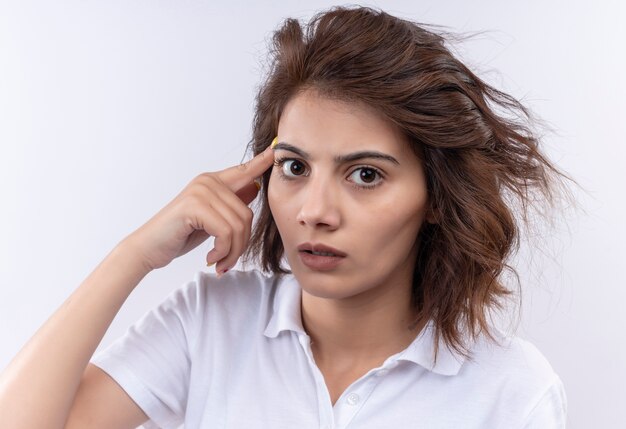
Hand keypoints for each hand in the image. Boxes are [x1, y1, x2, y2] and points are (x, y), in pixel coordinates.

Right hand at [123, 145, 273, 273]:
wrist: (148, 247)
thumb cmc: (179, 234)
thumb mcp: (211, 219)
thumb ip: (230, 204)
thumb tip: (254, 188)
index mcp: (212, 182)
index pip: (243, 170)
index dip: (261, 162)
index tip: (276, 150)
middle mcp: (208, 182)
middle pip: (247, 214)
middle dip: (241, 244)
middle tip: (227, 260)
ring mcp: (201, 192)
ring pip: (238, 226)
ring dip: (232, 252)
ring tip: (220, 262)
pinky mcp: (195, 206)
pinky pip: (226, 233)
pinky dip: (222, 252)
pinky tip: (211, 259)